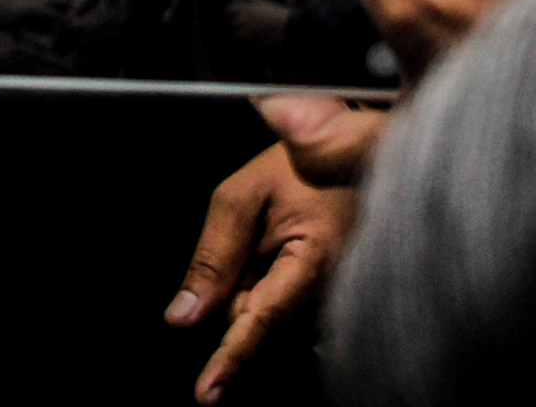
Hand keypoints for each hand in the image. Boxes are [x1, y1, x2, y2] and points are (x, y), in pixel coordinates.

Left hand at [164, 143, 353, 405]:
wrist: (352, 153)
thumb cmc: (299, 167)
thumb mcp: (243, 195)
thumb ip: (213, 257)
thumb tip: (183, 317)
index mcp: (313, 262)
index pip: (261, 323)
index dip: (230, 360)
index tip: (205, 394)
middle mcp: (333, 292)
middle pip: (262, 327)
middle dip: (237, 299)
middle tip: (248, 241)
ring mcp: (337, 299)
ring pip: (274, 323)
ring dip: (255, 295)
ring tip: (270, 239)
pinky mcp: (336, 300)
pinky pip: (290, 314)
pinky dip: (271, 294)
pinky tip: (278, 254)